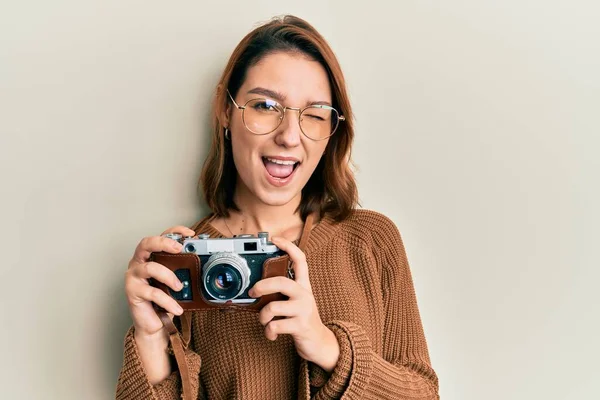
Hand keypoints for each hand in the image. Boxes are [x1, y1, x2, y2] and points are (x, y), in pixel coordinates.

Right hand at [124, 226, 194, 339]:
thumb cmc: (164, 298)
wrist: (153, 322)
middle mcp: (138, 262)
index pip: (160, 236)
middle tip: (179, 248)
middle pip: (146, 244)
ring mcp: (133, 276)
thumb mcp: (175, 280)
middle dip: (163, 243)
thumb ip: (182, 268)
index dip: (174, 232)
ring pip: (150, 268)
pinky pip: (152, 292)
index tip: (190, 234)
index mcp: (150, 256)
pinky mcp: (132, 292)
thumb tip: (200, 257)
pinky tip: (177, 308)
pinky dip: (167, 300)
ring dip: (168, 276)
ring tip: (180, 287)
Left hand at [249, 236, 339, 371]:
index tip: (275, 239)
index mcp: (303, 286)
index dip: (288, 247)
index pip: (300, 260)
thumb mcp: (296, 301)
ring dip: (262, 317)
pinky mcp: (301, 326)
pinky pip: (275, 326)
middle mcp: (304, 294)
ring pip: (272, 307)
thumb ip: (283, 292)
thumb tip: (257, 287)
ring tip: (265, 322)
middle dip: (261, 286)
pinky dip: (268, 332)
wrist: (320, 342)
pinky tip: (271, 334)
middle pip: (280, 282)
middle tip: (253, 292)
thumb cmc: (302, 319)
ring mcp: (303, 310)